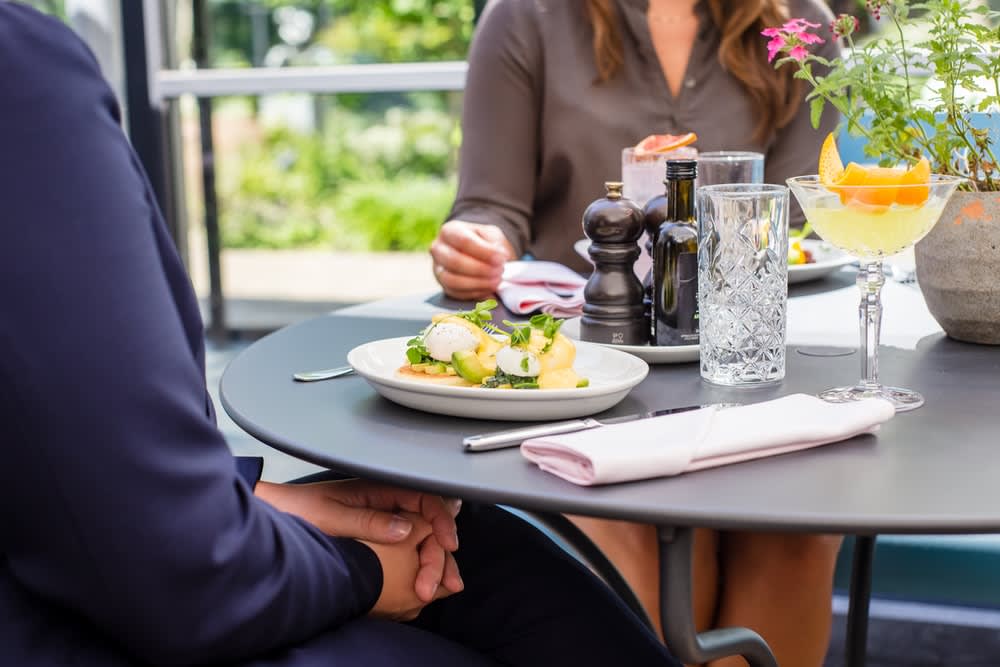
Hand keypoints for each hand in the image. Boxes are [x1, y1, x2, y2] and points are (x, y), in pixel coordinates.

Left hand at [255, 479, 462, 599]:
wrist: (274, 516)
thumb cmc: (296, 510)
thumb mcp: (331, 516)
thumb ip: (369, 520)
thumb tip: (406, 529)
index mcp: (379, 489)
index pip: (425, 498)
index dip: (441, 520)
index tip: (447, 544)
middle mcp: (386, 502)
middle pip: (427, 524)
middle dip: (439, 552)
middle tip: (436, 582)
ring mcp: (382, 519)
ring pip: (421, 538)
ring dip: (433, 561)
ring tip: (435, 588)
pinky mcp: (376, 536)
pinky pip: (408, 547)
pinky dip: (419, 563)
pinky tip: (423, 578)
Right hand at [431, 220, 514, 299]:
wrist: (476, 254)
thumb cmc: (484, 242)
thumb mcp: (491, 234)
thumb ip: (494, 243)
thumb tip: (499, 257)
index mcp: (449, 231)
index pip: (464, 241)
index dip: (484, 252)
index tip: (501, 259)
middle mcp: (438, 250)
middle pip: (455, 262)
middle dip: (481, 269)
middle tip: (500, 271)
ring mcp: (438, 270)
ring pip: (453, 281)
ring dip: (478, 283)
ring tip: (496, 281)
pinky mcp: (444, 287)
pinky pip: (457, 293)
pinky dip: (476, 293)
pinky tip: (490, 289)